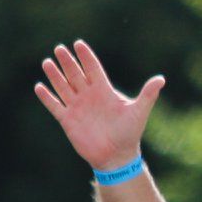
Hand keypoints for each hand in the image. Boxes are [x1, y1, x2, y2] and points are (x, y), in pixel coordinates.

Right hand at [34, 40, 163, 172]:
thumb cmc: (129, 134)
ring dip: (55, 75)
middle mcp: (89, 96)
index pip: (93, 69)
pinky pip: (55, 106)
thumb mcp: (139, 112)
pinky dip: (47, 98)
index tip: (78, 44)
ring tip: (47, 62)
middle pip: (75, 74)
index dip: (86, 57)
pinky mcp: (68, 121)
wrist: (117, 157)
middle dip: (68, 62)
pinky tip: (39, 87)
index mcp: (104, 91)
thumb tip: (161, 79)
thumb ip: (148, 95)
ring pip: (63, 87)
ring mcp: (77, 108)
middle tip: (60, 48)